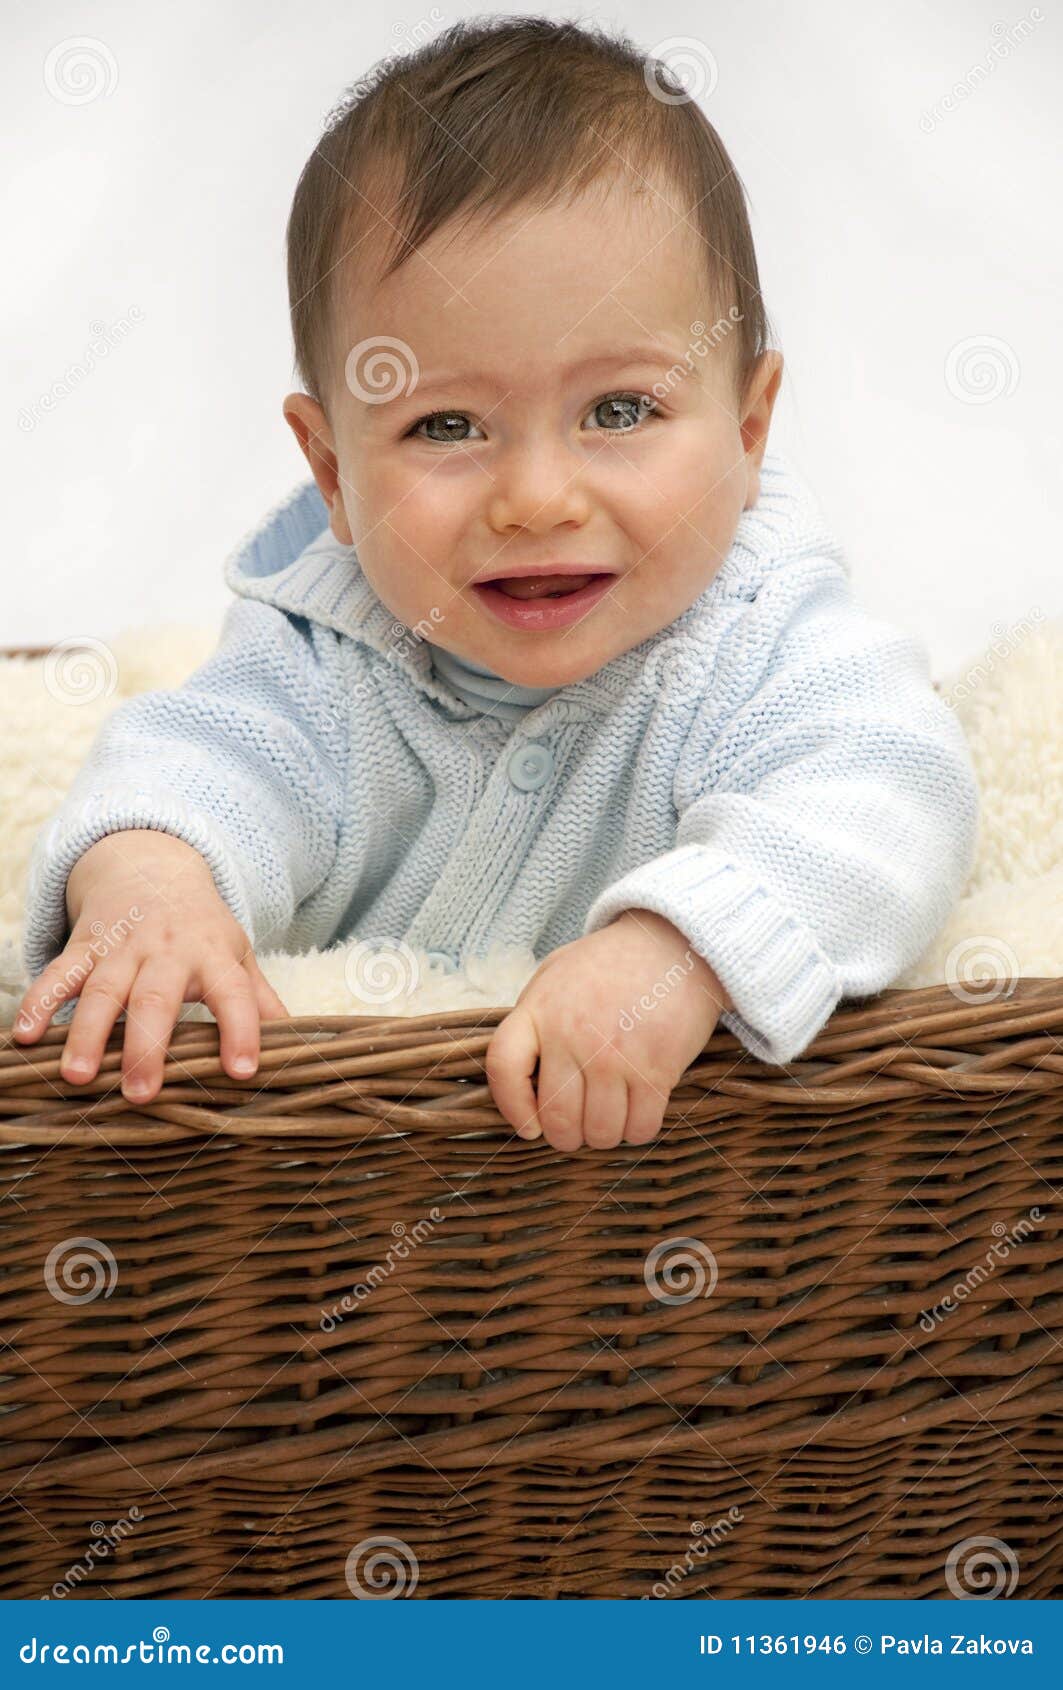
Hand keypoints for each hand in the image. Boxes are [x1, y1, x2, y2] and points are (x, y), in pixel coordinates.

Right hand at [12, 829, 288, 1101]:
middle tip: (140, 1093)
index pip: (234, 995)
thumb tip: (299, 1048)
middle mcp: (168, 951)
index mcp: (214, 956)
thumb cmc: (201, 928)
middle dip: (147, 1046)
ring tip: (79, 1076)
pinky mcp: (84, 946)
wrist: (151, 867)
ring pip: (104, 990)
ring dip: (88, 1033)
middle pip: (158, 998)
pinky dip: (39, 1004)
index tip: (243, 1073)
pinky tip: (26, 1038)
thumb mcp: (237, 955)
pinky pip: (58, 974)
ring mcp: (122, 947)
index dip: (241, 1031)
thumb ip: (260, 1001)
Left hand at [485, 908, 730, 1150]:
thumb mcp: (555, 973)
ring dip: (604, 1136)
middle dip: (567, 1136)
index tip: (529, 1125)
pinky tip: (637, 1113)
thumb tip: (522, 1075)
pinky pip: (640, 1127)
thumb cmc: (610, 964)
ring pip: (600, 1131)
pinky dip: (637, 1131)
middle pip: (557, 1118)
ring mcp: (615, 1056)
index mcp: (540, 1010)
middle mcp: (572, 1036)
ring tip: (609, 1119)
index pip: (504, 1068)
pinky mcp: (656, 1069)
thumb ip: (533, 1019)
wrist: (675, 945)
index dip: (512, 1107)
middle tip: (578, 1129)